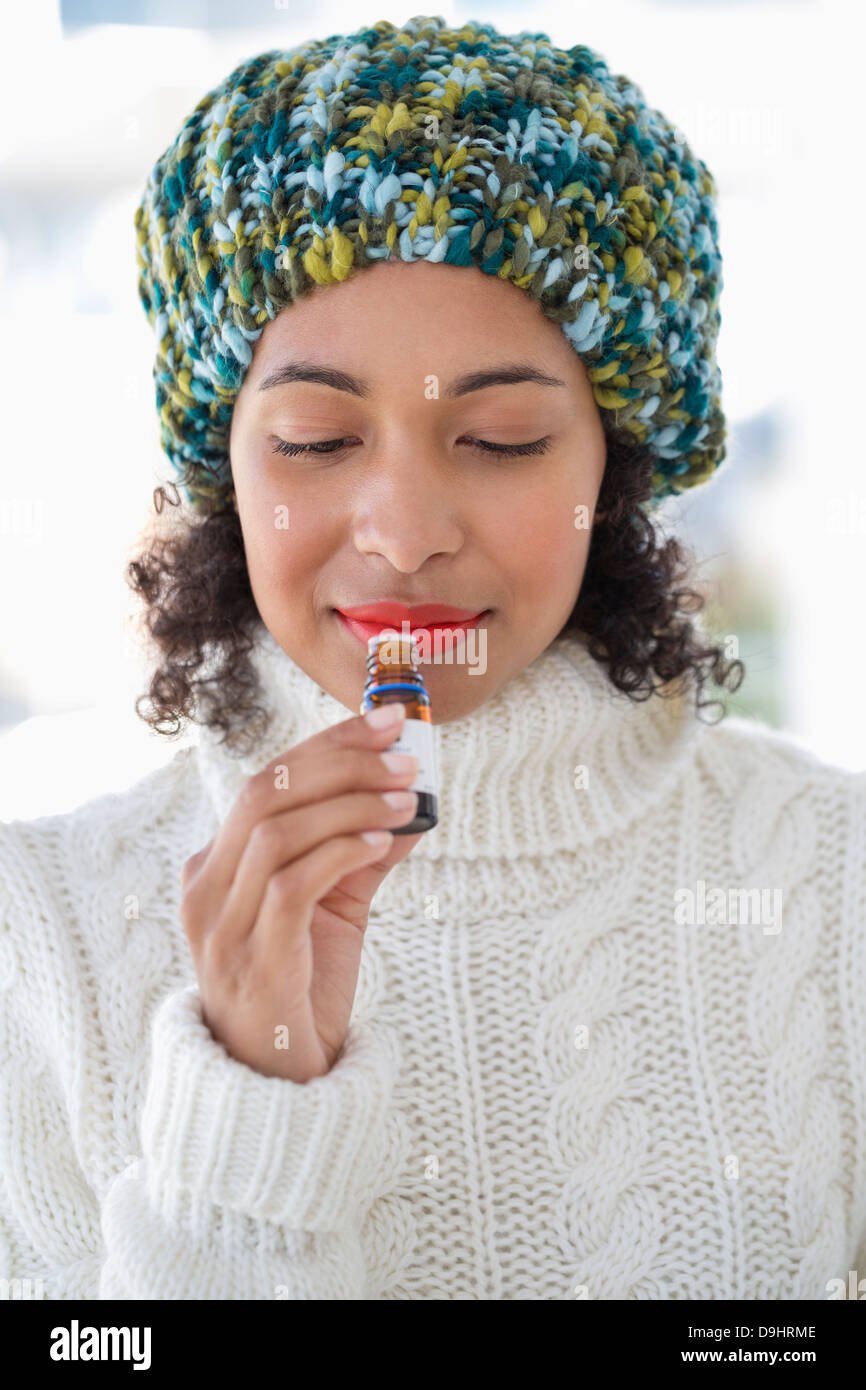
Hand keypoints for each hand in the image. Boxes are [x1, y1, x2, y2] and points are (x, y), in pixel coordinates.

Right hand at [180, 703, 422, 1080]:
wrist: (277, 1082)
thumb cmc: (301, 986)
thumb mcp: (334, 907)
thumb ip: (362, 853)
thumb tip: (414, 802)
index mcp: (216, 865)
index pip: (270, 780)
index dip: (331, 744)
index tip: (389, 722)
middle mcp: (207, 887)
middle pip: (267, 793)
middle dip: (342, 762)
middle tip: (404, 756)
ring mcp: (222, 924)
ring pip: (276, 832)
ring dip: (349, 805)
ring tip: (405, 799)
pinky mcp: (253, 958)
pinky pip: (290, 885)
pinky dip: (338, 852)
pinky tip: (380, 842)